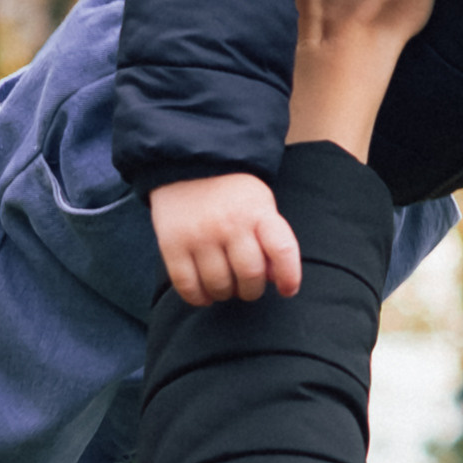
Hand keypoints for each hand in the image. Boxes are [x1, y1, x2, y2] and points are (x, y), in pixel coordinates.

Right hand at [150, 172, 301, 308]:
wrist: (187, 164)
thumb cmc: (232, 193)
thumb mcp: (260, 204)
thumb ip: (271, 239)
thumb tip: (275, 280)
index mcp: (258, 211)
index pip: (283, 250)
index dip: (290, 277)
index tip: (288, 290)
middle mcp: (230, 223)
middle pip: (250, 275)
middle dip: (252, 290)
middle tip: (247, 286)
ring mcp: (199, 235)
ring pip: (219, 285)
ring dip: (226, 294)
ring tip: (225, 287)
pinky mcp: (172, 244)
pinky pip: (187, 285)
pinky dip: (198, 298)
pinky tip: (204, 294)